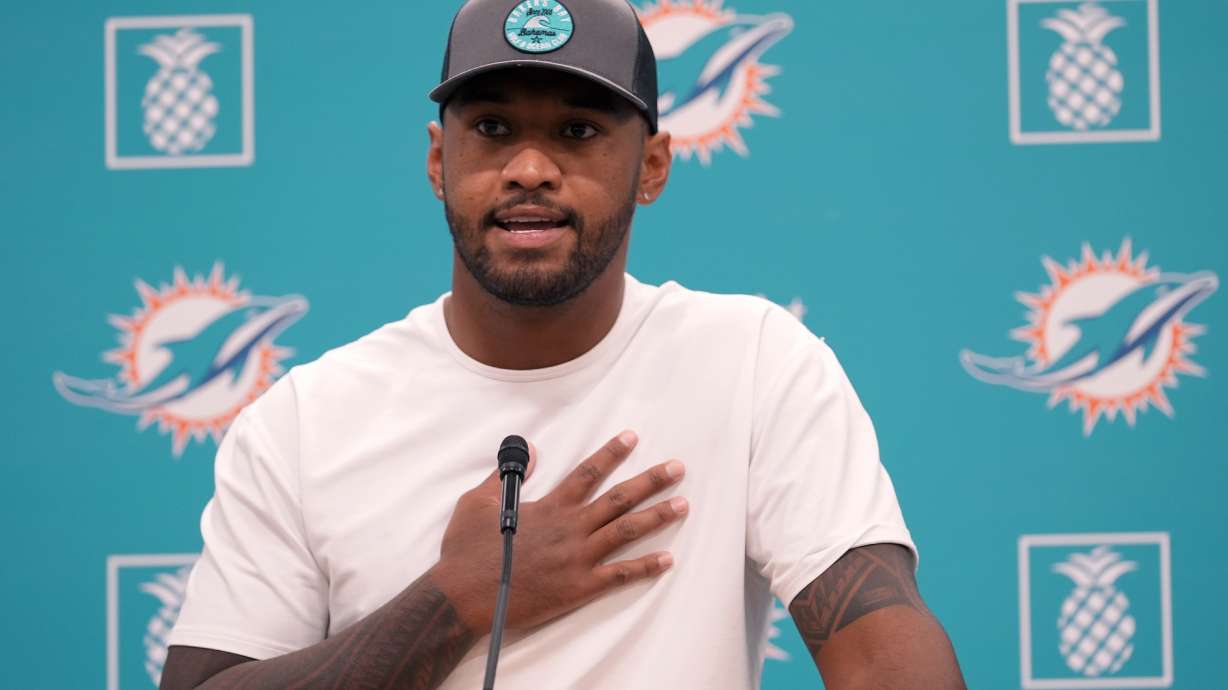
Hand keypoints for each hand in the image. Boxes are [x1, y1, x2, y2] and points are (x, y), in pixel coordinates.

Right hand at [432, 431, 686, 633]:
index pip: (588, 472)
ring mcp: (578, 558)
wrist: (464, 597)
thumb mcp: (476, 502)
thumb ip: (505, 477)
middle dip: (651, 481)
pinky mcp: (579, 587)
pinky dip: (645, 567)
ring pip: (626, 532)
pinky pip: (620, 575)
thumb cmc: (466, 551)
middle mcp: (570, 528)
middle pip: (620, 498)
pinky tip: (668, 560)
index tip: (632, 437)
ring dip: (657, 517)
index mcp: (550, 507)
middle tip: (678, 468)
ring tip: (683, 504)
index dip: (612, 453)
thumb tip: (530, 453)